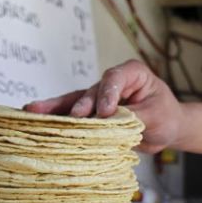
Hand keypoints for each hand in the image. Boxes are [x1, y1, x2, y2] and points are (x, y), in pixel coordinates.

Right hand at [24, 60, 182, 152]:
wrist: (167, 129)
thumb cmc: (166, 116)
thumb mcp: (156, 116)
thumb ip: (134, 116)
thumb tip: (108, 122)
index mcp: (132, 73)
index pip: (115, 78)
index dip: (108, 93)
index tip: (106, 111)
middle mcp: (112, 81)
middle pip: (92, 90)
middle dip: (82, 104)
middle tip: (75, 117)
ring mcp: (99, 96)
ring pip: (76, 100)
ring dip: (57, 108)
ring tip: (34, 111)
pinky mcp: (92, 113)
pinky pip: (72, 114)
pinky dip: (57, 118)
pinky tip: (36, 117)